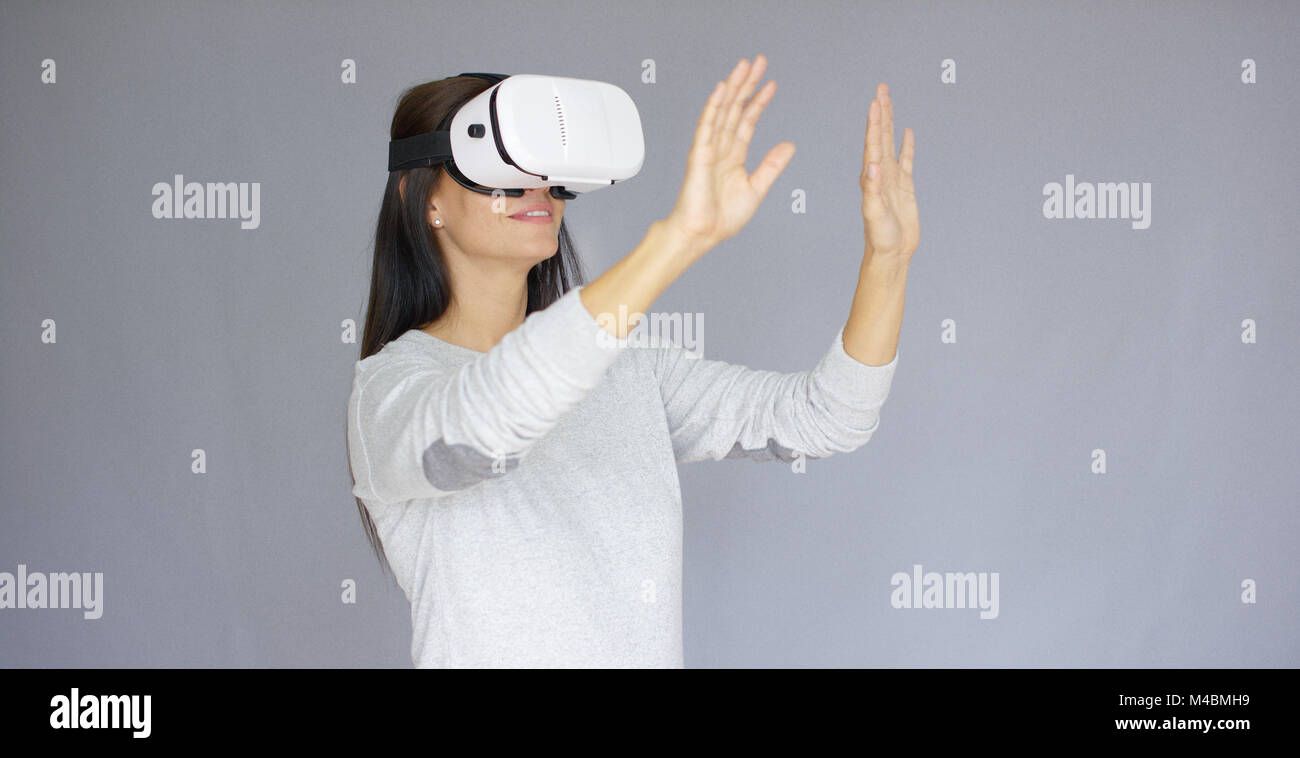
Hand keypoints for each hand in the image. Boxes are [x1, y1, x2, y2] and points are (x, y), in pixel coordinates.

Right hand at [663, 54, 795, 258]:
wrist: (702, 234)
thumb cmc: (722, 218)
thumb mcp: (757, 188)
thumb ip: (772, 166)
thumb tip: (789, 146)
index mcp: (733, 156)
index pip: (747, 121)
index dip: (759, 102)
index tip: (771, 84)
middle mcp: (721, 148)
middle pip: (735, 108)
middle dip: (746, 84)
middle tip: (758, 62)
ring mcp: (709, 149)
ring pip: (722, 110)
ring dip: (732, 87)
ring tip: (743, 67)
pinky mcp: (699, 154)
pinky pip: (707, 125)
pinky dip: (713, 106)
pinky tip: (721, 89)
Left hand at [861, 83, 918, 262]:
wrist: (891, 253)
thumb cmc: (879, 237)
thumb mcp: (874, 213)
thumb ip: (873, 190)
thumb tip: (874, 165)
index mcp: (870, 176)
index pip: (872, 143)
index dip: (875, 122)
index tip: (876, 100)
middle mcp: (879, 173)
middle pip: (880, 135)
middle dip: (881, 112)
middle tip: (882, 87)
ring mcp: (892, 178)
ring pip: (891, 142)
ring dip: (890, 122)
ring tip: (889, 100)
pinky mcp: (904, 186)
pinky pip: (906, 159)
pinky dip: (907, 144)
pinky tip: (908, 131)